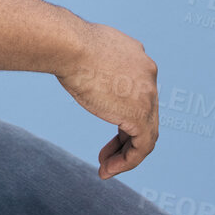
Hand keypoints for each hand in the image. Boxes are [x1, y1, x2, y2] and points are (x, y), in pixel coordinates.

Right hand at [55, 22, 159, 178]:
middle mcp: (148, 73)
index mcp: (136, 56)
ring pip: (145, 133)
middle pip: (142, 113)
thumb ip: (92, 61)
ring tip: (105, 169)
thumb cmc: (66, 44)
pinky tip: (107, 170)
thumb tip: (81, 66)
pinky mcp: (140, 115)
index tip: (102, 119)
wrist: (69, 45)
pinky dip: (126, 161)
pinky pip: (141, 146)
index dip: (119, 111)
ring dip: (125, 154)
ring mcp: (148, 94)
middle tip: (104, 154)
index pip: (136, 91)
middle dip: (123, 137)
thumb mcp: (84, 49)